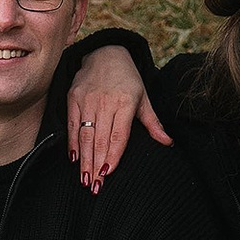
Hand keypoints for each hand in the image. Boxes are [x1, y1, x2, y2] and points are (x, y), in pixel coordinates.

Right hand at [67, 47, 169, 191]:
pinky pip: (71, 125)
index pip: (118, 135)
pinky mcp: (73, 97)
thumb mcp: (144, 98)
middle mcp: (105, 101)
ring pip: (85, 135)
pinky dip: (73, 143)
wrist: (106, 52)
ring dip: (84, 159)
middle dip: (96, 164)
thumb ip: (153, 122)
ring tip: (85, 179)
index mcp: (125, 102)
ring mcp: (87, 99)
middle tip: (95, 186)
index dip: (113, 155)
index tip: (108, 173)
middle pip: (100, 139)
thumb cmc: (128, 79)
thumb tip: (168, 142)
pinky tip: (74, 159)